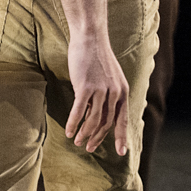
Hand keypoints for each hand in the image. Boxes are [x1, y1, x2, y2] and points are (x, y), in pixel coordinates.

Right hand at [65, 29, 130, 155]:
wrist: (90, 38)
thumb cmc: (97, 57)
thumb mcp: (110, 77)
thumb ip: (108, 94)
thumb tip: (99, 112)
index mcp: (122, 91)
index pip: (122, 119)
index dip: (121, 137)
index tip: (121, 152)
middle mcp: (114, 93)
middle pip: (105, 123)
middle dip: (96, 138)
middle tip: (87, 147)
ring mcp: (100, 90)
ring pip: (93, 121)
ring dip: (84, 133)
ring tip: (76, 141)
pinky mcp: (85, 87)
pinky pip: (79, 111)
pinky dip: (73, 123)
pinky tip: (68, 131)